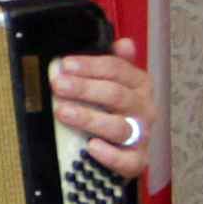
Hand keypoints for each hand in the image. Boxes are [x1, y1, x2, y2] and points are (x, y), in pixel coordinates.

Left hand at [48, 46, 156, 182]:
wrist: (129, 148)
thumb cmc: (116, 111)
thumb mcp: (117, 83)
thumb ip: (116, 64)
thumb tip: (123, 43)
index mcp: (139, 84)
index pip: (117, 69)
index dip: (91, 66)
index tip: (66, 64)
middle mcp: (144, 108)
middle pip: (116, 95)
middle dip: (85, 89)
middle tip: (58, 85)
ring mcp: (142, 136)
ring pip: (118, 127)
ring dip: (89, 118)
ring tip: (63, 112)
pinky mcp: (137, 161)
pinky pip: (127, 161)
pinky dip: (109, 155)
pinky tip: (90, 147)